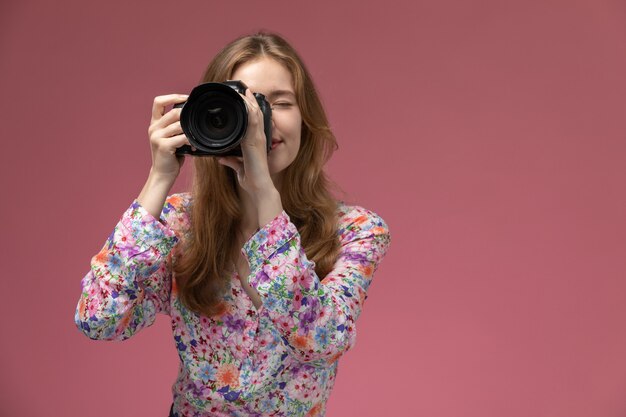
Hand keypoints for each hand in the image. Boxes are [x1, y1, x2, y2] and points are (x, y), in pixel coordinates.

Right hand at [136, 94, 189, 218]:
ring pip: (179, 125)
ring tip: (195, 137)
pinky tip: (194, 145)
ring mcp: (157, 137)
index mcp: (155, 124)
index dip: (172, 96)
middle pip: (173, 112)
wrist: (163, 173)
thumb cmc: (170, 156)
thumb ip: (176, 126)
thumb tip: (192, 116)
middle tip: (196, 122)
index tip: (186, 98)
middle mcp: (154, 128)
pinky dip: (190, 140)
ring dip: (190, 130)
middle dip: (187, 116)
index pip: (158, 102)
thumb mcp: (171, 138)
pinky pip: (181, 137)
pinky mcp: (163, 146)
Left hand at [217, 88, 274, 196]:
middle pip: (256, 114)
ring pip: (256, 115)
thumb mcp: (237, 167)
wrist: (258, 187)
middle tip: (244, 88)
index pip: (253, 120)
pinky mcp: (255, 142)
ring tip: (245, 90)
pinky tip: (247, 103)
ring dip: (250, 102)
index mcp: (254, 142)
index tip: (243, 97)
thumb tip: (220, 158)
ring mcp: (258, 139)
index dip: (250, 108)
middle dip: (250, 101)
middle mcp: (258, 138)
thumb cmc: (251, 179)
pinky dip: (251, 111)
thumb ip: (230, 161)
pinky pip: (254, 123)